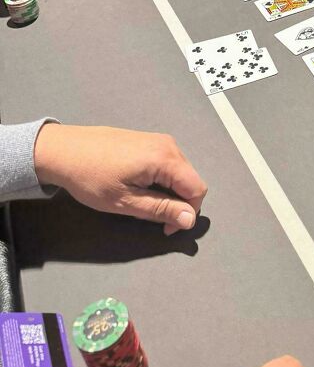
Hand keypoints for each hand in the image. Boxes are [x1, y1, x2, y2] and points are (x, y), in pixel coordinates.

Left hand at [34, 124, 207, 235]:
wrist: (63, 150)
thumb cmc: (92, 178)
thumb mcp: (126, 202)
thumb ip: (161, 209)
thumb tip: (190, 219)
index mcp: (166, 158)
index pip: (197, 189)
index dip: (187, 213)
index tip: (164, 227)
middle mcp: (168, 145)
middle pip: (190, 179)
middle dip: (177, 202)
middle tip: (148, 215)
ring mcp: (158, 139)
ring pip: (179, 172)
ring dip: (168, 191)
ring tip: (139, 200)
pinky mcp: (148, 139)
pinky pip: (167, 162)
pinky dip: (160, 179)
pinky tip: (135, 184)